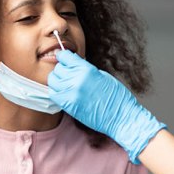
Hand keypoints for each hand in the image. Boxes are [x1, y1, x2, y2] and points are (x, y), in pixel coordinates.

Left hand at [48, 50, 164, 162]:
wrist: (121, 117)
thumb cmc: (117, 96)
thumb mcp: (103, 75)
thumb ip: (85, 69)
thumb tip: (72, 64)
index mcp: (87, 70)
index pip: (65, 56)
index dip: (63, 56)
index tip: (63, 57)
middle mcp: (76, 80)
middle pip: (58, 68)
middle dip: (62, 68)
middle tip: (69, 73)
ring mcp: (70, 93)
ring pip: (52, 80)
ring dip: (57, 80)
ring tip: (66, 83)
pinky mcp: (67, 105)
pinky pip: (52, 94)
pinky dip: (55, 91)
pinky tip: (64, 92)